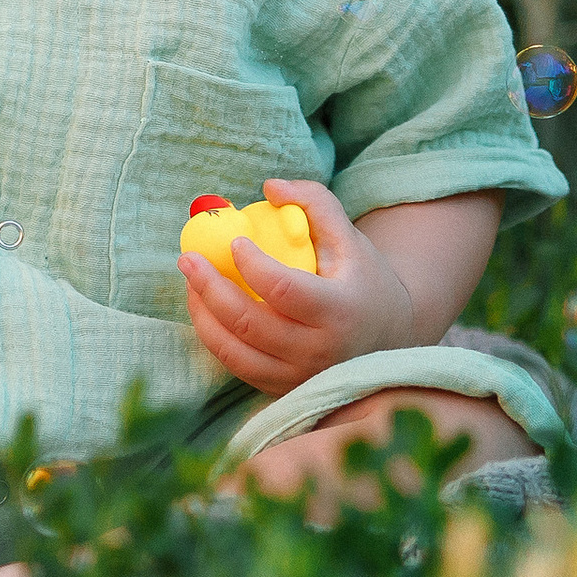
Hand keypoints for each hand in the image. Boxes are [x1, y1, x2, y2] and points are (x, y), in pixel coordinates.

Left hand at [177, 180, 415, 396]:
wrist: (388, 338)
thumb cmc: (365, 280)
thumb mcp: (350, 238)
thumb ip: (314, 203)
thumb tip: (270, 187)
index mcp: (338, 311)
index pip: (284, 290)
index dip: (252, 265)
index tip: (235, 241)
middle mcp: (317, 352)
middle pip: (249, 323)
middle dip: (209, 287)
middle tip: (188, 257)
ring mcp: (298, 377)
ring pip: (234, 351)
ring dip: (202, 314)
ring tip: (190, 280)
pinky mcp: (282, 389)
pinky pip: (236, 366)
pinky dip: (213, 336)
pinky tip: (204, 307)